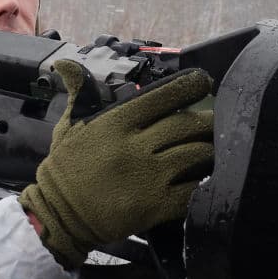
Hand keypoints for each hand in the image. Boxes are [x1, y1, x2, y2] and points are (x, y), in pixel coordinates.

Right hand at [20, 60, 213, 268]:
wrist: (59, 215)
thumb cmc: (65, 169)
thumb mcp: (68, 126)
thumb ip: (80, 93)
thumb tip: (67, 63)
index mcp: (116, 123)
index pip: (163, 97)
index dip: (189, 86)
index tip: (203, 83)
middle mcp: (135, 146)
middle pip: (187, 125)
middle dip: (208, 121)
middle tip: (218, 119)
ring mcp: (148, 177)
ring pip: (196, 155)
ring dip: (211, 150)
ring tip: (218, 147)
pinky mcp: (155, 206)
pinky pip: (192, 191)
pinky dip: (204, 183)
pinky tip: (208, 178)